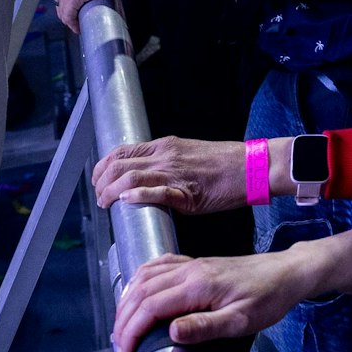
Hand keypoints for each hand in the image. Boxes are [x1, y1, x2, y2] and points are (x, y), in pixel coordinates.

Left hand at [94, 137, 248, 214]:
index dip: (103, 166)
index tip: (98, 179)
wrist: (252, 167)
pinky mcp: (187, 193)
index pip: (122, 151)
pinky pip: (156, 193)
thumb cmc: (226, 163)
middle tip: (100, 197)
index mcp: (166, 146)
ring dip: (111, 193)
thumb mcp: (190, 153)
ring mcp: (176, 174)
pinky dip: (137, 197)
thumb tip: (147, 175)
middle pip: (119, 165)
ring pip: (131, 178)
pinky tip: (126, 202)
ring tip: (107, 205)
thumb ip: (168, 162)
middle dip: (101, 182)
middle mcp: (166, 156)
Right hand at [112, 247, 329, 351]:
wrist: (287, 272)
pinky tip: (136, 292)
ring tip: (122, 328)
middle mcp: (190, 269)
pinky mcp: (196, 262)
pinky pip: (159, 265)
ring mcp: (192, 262)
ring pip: (145, 277)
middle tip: (119, 349)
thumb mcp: (242, 320)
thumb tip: (171, 332)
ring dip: (127, 301)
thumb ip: (206, 326)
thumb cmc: (268, 297)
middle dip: (123, 321)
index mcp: (198, 284)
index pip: (150, 307)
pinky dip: (140, 279)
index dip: (131, 332)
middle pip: (141, 291)